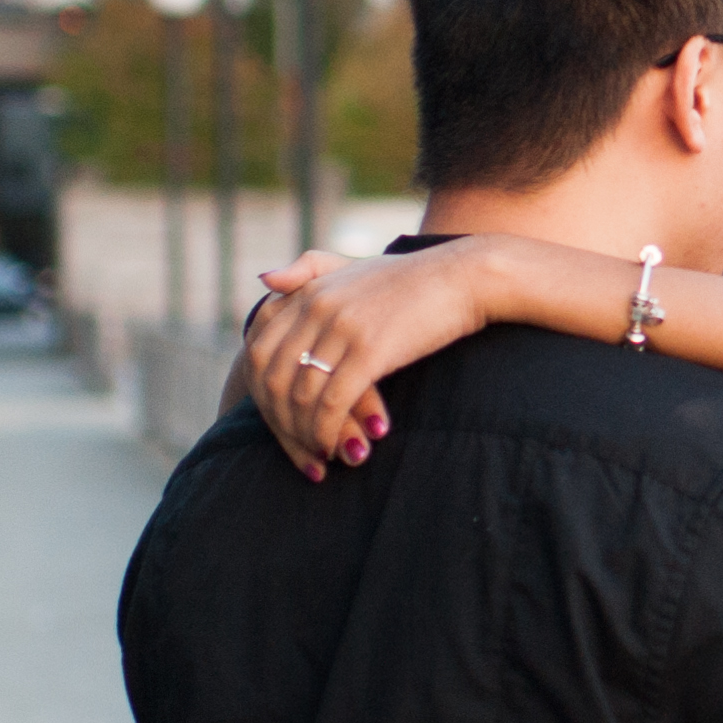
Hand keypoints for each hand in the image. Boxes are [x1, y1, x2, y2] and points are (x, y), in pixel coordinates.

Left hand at [240, 240, 489, 479]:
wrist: (464, 278)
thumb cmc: (411, 279)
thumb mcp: (352, 267)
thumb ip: (307, 270)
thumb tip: (263, 280)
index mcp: (308, 291)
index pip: (258, 349)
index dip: (260, 393)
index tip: (277, 421)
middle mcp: (316, 306)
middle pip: (272, 377)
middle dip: (279, 423)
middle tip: (298, 449)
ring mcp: (341, 327)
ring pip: (300, 395)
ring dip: (305, 434)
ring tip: (320, 455)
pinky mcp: (371, 350)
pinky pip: (333, 402)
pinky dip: (329, 432)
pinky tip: (341, 448)